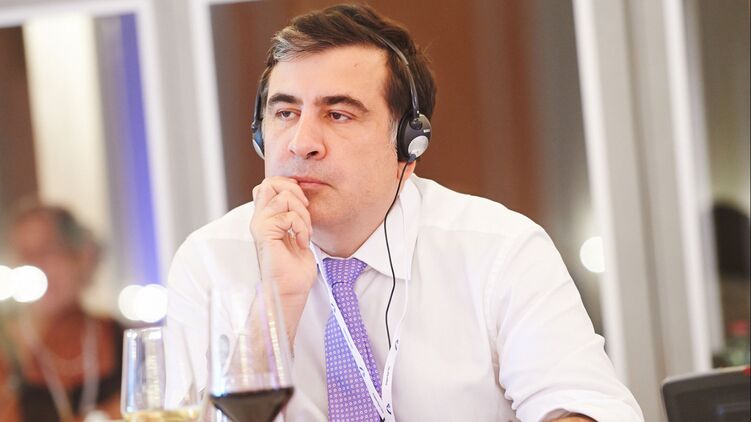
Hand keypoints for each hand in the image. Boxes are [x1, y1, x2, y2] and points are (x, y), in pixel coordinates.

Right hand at [250, 177, 316, 342]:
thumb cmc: (294, 269)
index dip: (289, 186)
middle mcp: (259, 219)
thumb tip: (301, 198)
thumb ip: (293, 215)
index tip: (303, 206)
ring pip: (283, 196)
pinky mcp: (264, 233)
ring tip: (304, 233)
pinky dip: (301, 227)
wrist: (290, 291)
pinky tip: (301, 242)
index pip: (270, 185)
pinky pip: (287, 215)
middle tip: (304, 213)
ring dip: (303, 214)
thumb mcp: (297, 234)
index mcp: (266, 217)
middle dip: (295, 191)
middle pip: (270, 182)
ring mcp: (260, 225)